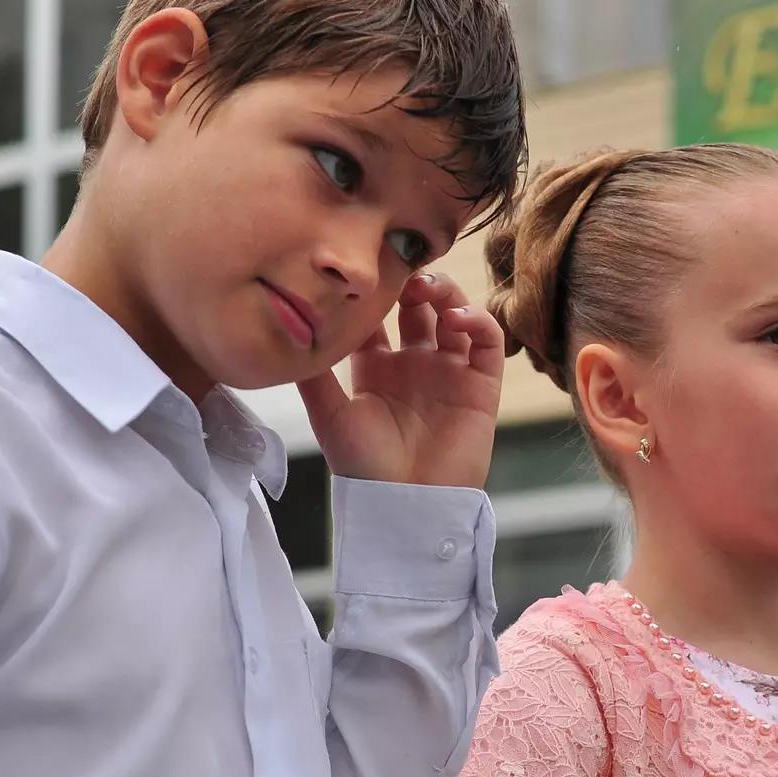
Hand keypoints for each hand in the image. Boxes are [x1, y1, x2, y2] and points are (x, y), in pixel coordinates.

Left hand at [298, 273, 503, 488]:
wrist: (407, 503)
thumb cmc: (364, 467)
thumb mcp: (330, 415)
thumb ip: (313, 373)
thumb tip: (290, 326)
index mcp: (376, 368)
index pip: (378, 315)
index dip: (375, 291)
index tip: (368, 272)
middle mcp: (413, 364)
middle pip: (418, 305)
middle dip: (413, 283)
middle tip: (402, 274)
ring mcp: (449, 372)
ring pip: (454, 313)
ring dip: (445, 292)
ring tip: (427, 290)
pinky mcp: (480, 384)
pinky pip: (487, 340)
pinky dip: (477, 319)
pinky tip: (456, 319)